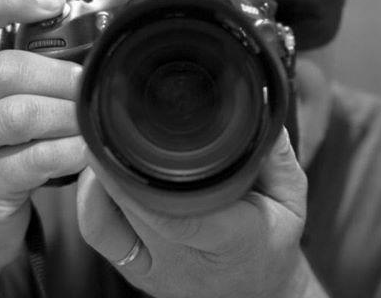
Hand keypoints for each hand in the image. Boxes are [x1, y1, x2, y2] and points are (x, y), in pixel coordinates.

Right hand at [0, 0, 86, 292]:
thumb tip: (95, 49)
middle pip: (7, 69)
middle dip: (61, 75)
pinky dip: (67, 152)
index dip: (7, 0)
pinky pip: (30, 161)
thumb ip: (37, 74)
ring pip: (20, 114)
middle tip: (90, 84)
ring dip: (67, 114)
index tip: (52, 0)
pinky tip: (86, 151)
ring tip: (90, 119)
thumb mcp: (10, 103)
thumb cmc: (2, 150)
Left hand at [77, 129, 315, 297]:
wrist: (257, 297)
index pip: (181, 216)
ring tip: (104, 146)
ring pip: (104, 224)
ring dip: (97, 182)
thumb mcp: (290, 198)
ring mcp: (155, 269)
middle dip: (114, 164)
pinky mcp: (137, 271)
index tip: (127, 139)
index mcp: (229, 241)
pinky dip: (91, 202)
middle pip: (133, 208)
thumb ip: (275, 153)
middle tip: (111, 122)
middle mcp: (184, 260)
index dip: (145, 181)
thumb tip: (260, 102)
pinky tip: (100, 178)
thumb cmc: (273, 244)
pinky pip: (99, 235)